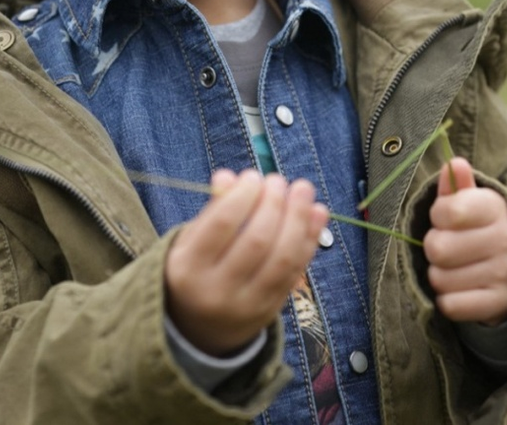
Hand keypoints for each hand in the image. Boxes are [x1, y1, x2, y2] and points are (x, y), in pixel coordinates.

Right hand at [165, 169, 328, 356]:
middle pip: (257, 241)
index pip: (221, 225)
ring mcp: (248, 305)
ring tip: (302, 190)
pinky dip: (310, 239)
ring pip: (282, 258)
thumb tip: (228, 176)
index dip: (242, 196)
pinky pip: (296, 271)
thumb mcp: (190, 241)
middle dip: (274, 204)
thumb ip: (212, 209)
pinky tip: (317, 213)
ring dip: (298, 219)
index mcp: (189, 268)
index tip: (253, 176)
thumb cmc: (196, 269)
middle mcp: (217, 291)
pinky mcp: (271, 310)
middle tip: (278, 180)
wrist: (199, 330)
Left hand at [423, 157, 506, 325]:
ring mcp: (505, 273)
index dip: (437, 216)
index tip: (444, 219)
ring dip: (440, 275)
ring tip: (454, 267)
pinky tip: (460, 288)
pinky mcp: (500, 303)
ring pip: (440, 279)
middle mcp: (505, 239)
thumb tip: (453, 164)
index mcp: (495, 207)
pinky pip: (451, 306)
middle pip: (437, 248)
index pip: (448, 211)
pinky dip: (448, 300)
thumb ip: (457, 184)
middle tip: (447, 246)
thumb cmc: (481, 226)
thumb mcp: (471, 201)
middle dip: (434, 247)